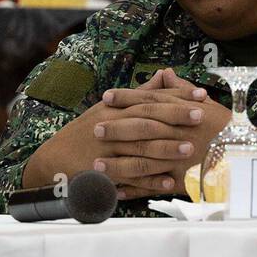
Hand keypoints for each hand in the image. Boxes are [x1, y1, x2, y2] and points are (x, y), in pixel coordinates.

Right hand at [21, 67, 215, 198]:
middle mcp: (111, 126)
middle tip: (200, 116)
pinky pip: (129, 176)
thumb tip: (165, 74)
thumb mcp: (110, 107)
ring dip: (165, 149)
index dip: (177, 96)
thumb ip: (140, 93)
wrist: (55, 157)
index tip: (202, 94)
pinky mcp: (104, 172)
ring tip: (190, 149)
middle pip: (146, 120)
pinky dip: (149, 180)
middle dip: (174, 117)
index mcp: (116, 108)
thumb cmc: (87, 131)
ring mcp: (107, 150)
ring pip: (139, 148)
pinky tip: (169, 183)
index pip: (150, 99)